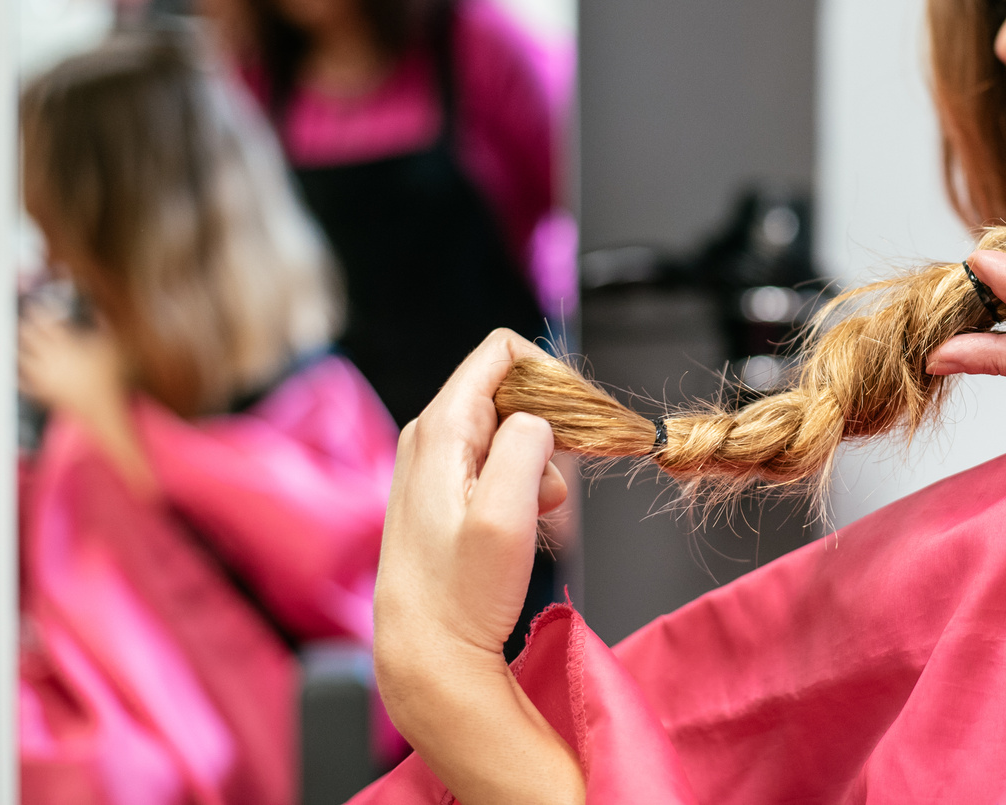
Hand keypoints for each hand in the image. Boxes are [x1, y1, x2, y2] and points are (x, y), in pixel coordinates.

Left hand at [18, 304, 126, 427]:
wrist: (100, 406)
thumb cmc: (108, 377)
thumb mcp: (112, 346)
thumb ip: (105, 326)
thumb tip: (99, 312)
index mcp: (66, 346)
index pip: (47, 324)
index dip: (39, 313)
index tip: (35, 307)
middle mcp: (51, 359)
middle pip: (29, 339)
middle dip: (25, 328)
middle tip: (24, 322)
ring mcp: (44, 376)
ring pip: (22, 359)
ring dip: (18, 349)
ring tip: (17, 342)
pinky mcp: (43, 392)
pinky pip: (24, 384)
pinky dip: (18, 377)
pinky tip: (16, 374)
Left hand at [373, 329, 583, 804]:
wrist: (426, 654)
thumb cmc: (462, 593)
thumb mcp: (506, 516)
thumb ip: (525, 447)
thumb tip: (538, 419)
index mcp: (440, 428)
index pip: (502, 351)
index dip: (552, 373)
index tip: (579, 420)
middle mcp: (430, 434)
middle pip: (510, 386)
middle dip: (551, 422)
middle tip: (562, 476)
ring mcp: (434, 462)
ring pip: (510, 425)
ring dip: (541, 459)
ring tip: (537, 512)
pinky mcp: (445, 488)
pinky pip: (499, 457)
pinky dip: (526, 480)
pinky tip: (525, 520)